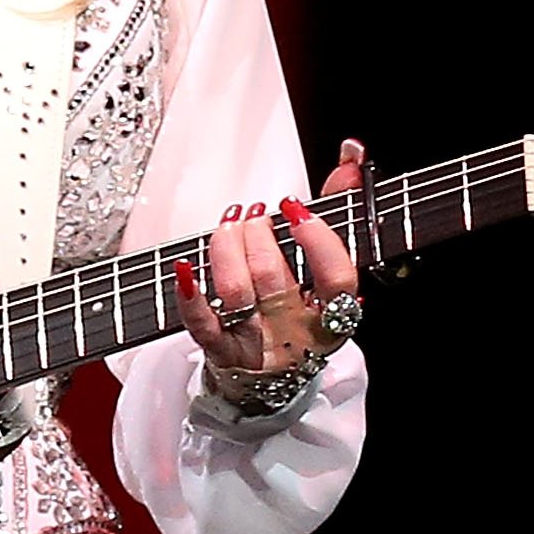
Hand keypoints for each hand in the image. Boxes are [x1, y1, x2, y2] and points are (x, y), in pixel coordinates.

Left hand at [172, 140, 364, 402]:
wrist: (271, 375)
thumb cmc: (302, 311)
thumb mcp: (326, 265)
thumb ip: (340, 208)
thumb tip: (351, 158)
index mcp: (334, 313)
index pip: (337, 280)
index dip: (319, 242)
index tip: (297, 210)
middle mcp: (298, 331)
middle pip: (274, 279)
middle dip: (259, 235)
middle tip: (256, 216)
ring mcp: (259, 344)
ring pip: (237, 293)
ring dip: (227, 248)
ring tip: (230, 224)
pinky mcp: (223, 352)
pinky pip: (203, 325)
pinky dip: (190, 294)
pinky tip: (183, 267)